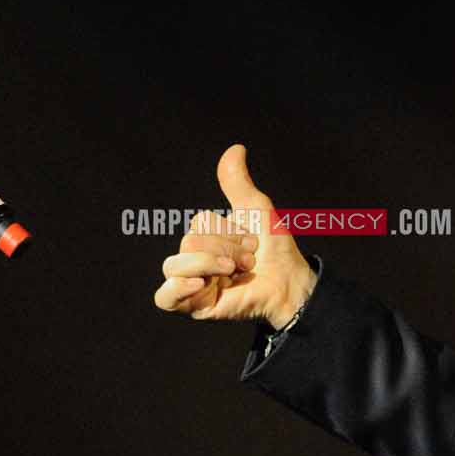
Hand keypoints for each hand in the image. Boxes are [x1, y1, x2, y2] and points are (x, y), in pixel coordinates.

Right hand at [152, 144, 316, 328]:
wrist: (290, 283)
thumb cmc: (274, 249)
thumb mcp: (256, 209)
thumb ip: (238, 182)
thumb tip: (236, 148)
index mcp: (204, 237)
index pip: (198, 223)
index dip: (228, 230)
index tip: (252, 241)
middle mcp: (194, 259)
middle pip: (188, 241)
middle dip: (224, 248)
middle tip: (247, 260)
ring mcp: (191, 284)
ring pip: (175, 264)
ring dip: (210, 263)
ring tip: (234, 272)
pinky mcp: (193, 307)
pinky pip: (165, 297)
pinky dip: (177, 288)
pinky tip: (199, 281)